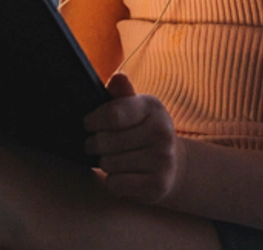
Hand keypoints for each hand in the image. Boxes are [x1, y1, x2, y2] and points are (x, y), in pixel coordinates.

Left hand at [83, 73, 183, 203]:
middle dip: (95, 144)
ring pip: (109, 164)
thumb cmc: (144, 131)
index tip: (89, 124)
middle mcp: (162, 132)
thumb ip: (121, 94)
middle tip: (98, 144)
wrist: (173, 165)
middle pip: (106, 142)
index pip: (113, 115)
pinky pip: (115, 183)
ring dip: (105, 163)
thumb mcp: (135, 108)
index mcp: (152, 106)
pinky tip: (124, 174)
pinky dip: (113, 181)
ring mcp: (162, 160)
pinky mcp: (158, 184)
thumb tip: (118, 77)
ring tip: (115, 158)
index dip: (94, 121)